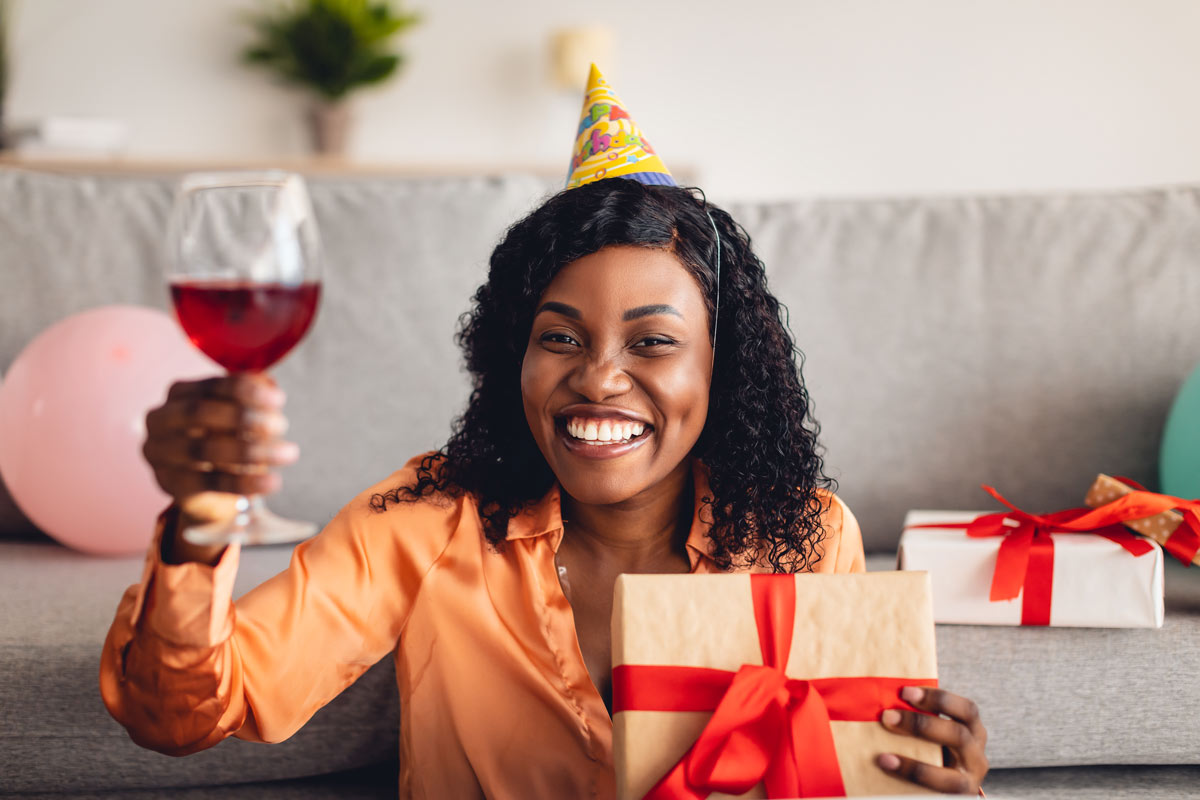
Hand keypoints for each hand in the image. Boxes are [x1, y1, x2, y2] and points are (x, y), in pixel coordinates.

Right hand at [143, 375, 297, 558]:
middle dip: (245, 417)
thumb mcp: (243, 414)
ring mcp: (160, 454)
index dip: (246, 389)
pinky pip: (209, 483)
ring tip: (289, 453)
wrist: (213, 490)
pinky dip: (245, 482)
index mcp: (179, 394)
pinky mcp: (170, 485)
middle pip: (200, 412)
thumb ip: (254, 395)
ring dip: (253, 450)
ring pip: (205, 449)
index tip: (280, 399)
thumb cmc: (230, 438)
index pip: (211, 385)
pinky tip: (273, 481)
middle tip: (283, 425)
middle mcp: (161, 420)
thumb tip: (268, 385)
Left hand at [877, 686, 987, 793]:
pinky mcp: (958, 798)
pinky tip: (888, 770)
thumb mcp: (934, 734)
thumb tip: (881, 697)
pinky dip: (911, 780)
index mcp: (973, 731)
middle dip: (921, 725)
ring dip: (914, 765)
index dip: (938, 699)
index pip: (967, 710)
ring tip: (883, 758)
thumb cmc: (930, 751)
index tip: (905, 692)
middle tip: (887, 716)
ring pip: (950, 775)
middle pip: (958, 736)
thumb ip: (918, 718)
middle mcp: (976, 756)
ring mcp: (970, 781)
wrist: (935, 788)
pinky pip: (937, 792)